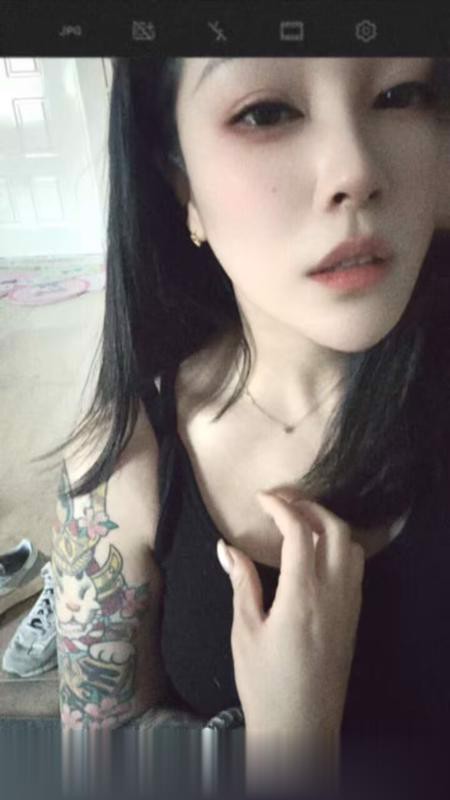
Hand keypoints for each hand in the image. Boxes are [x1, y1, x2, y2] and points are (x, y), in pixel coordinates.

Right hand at [217, 491, 364, 737]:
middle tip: (282, 503)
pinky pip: (356, 569)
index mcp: (303, 595)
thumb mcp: (245, 631)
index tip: (261, 498)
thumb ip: (242, 583)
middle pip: (335, 529)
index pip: (300, 532)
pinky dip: (339, 548)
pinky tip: (316, 555)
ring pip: (352, 546)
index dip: (281, 506)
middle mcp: (334, 594)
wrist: (301, 728)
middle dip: (310, 506)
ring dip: (329, 525)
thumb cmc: (266, 684)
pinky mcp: (354, 618)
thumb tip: (226, 547)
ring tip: (300, 523)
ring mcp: (349, 606)